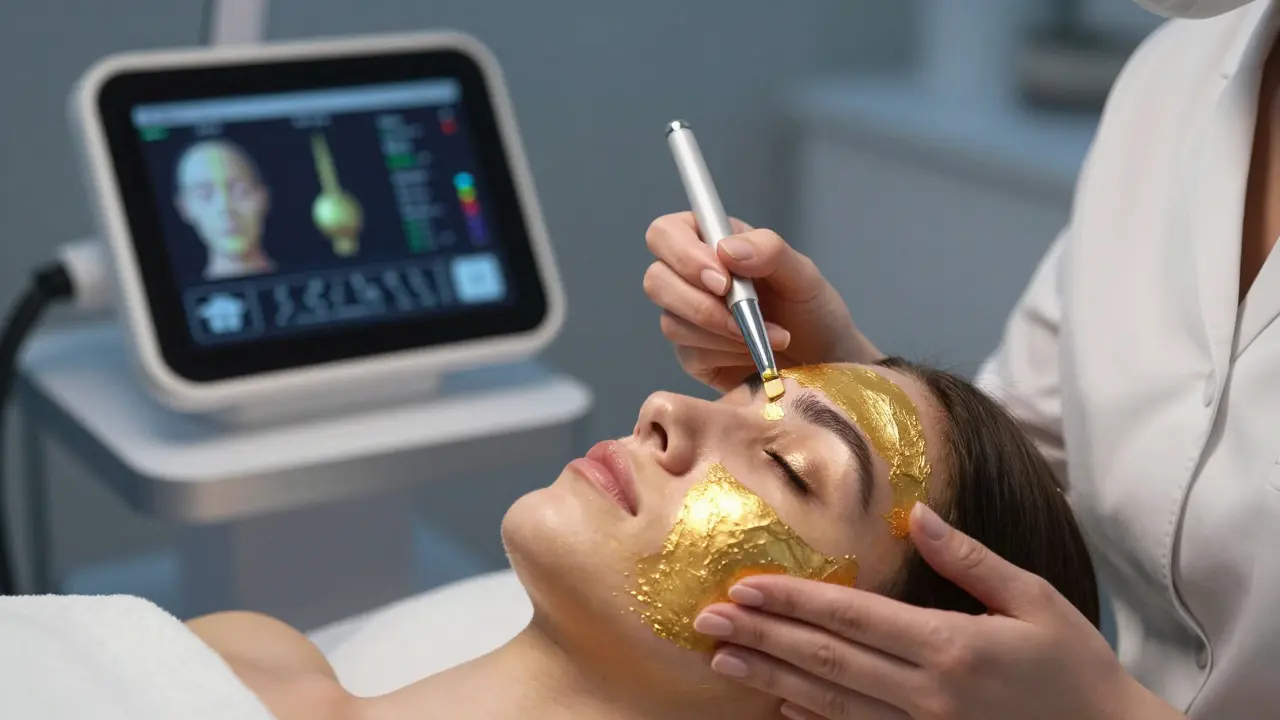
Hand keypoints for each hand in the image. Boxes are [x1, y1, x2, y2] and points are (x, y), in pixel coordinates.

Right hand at [643, 213, 876, 390]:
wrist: (825, 363)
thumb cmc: (814, 312)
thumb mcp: (804, 275)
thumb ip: (770, 251)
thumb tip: (726, 249)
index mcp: (712, 243)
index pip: (666, 234)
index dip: (682, 254)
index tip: (722, 280)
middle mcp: (691, 278)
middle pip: (655, 280)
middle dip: (698, 302)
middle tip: (742, 315)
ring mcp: (687, 318)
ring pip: (671, 322)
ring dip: (721, 331)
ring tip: (766, 336)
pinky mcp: (693, 354)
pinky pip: (689, 353)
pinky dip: (726, 352)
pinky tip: (755, 352)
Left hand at [693, 504, 1187, 719]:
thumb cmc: (1077, 668)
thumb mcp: (1034, 600)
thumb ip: (969, 558)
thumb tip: (915, 513)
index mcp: (950, 646)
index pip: (852, 617)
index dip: (793, 602)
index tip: (744, 587)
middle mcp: (927, 694)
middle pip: (827, 660)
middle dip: (762, 637)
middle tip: (707, 621)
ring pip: (831, 702)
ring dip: (772, 679)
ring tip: (724, 659)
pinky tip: (778, 705)